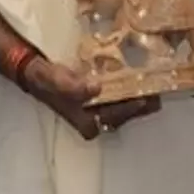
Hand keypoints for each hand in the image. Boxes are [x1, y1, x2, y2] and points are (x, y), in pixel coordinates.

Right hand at [23, 57, 161, 140]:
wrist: (33, 71)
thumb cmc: (43, 78)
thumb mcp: (54, 80)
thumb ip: (72, 86)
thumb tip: (95, 88)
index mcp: (84, 122)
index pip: (114, 117)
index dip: (131, 108)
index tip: (145, 97)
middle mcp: (93, 120)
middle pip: (123, 115)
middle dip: (141, 103)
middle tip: (159, 91)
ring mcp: (96, 111)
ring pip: (123, 107)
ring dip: (137, 96)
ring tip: (153, 85)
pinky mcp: (97, 101)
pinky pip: (118, 98)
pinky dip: (129, 90)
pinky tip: (138, 80)